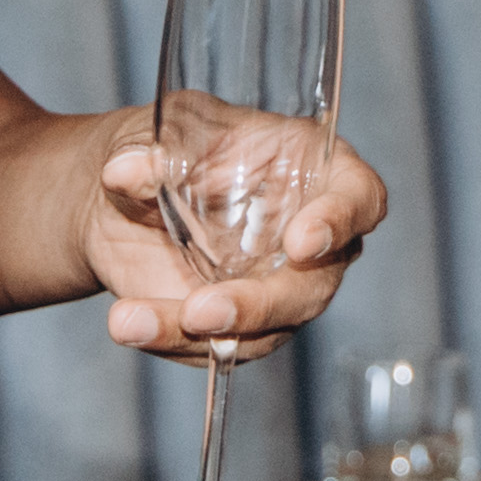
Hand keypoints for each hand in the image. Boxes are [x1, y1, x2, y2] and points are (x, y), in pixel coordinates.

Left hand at [89, 115, 387, 359]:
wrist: (123, 200)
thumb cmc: (167, 148)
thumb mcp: (154, 135)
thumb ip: (146, 152)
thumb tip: (127, 171)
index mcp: (312, 170)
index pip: (358, 197)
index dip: (341, 220)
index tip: (302, 242)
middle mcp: (308, 236)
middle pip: (312, 285)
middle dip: (257, 305)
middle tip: (200, 311)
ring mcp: (276, 287)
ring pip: (264, 329)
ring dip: (199, 333)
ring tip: (130, 320)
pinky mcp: (240, 325)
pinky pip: (218, 346)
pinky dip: (169, 339)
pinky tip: (129, 324)